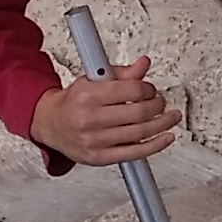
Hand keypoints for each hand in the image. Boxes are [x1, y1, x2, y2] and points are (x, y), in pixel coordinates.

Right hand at [31, 60, 180, 165]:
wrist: (50, 123)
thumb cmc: (73, 101)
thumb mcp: (93, 80)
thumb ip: (122, 74)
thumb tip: (143, 64)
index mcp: (89, 95)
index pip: (132, 90)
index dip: (148, 89)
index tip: (150, 89)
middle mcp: (90, 119)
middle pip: (138, 113)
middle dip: (157, 105)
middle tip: (161, 102)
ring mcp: (95, 141)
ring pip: (140, 133)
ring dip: (162, 124)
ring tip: (171, 117)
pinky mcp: (99, 157)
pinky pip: (134, 153)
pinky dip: (155, 145)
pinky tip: (166, 137)